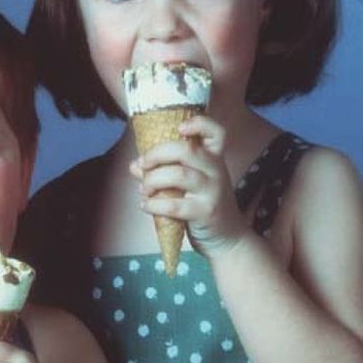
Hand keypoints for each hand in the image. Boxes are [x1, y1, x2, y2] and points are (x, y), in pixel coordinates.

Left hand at [130, 115, 247, 257]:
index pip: (216, 132)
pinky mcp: (206, 212)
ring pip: (179, 175)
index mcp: (213, 158)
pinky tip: (145, 206)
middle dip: (157, 154)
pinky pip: (175, 205)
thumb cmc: (203, 205)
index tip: (179, 128)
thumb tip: (135, 166)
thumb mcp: (189, 185)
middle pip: (186, 150)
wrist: (228, 239)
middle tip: (142, 164)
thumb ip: (163, 171)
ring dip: (152, 180)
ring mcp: (213, 191)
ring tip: (143, 190)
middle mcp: (216, 170)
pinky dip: (154, 204)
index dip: (199, 124)